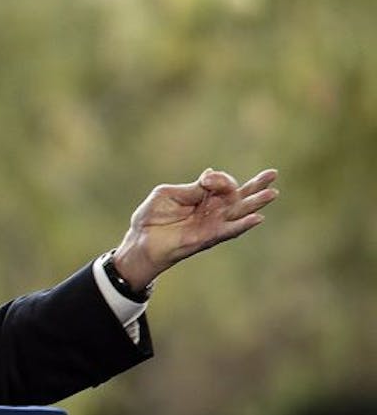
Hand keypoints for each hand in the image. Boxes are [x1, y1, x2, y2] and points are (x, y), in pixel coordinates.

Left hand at [112, 167, 278, 289]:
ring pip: (239, 212)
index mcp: (202, 196)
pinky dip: (242, 225)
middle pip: (239, 196)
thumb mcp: (168, 195)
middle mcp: (211, 210)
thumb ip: (192, 188)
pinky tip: (257, 218)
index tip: (208, 180)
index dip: (220, 179)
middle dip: (256, 185)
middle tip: (273, 174)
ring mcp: (212, 224)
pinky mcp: (208, 238)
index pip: (222, 183)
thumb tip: (210, 174)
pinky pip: (228, 231)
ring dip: (255, 203)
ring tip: (272, 193)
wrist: (141, 241)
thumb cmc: (151, 217)